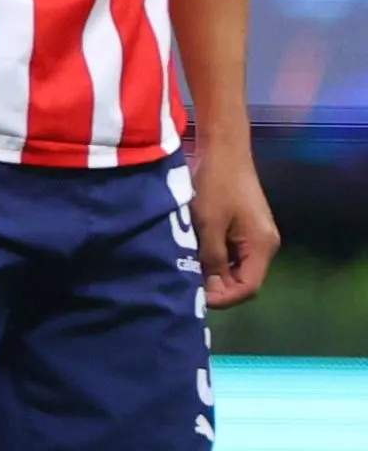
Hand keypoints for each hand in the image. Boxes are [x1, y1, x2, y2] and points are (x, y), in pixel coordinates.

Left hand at [192, 143, 280, 309]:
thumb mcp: (209, 224)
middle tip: (186, 288)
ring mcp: (255, 237)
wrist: (224, 152)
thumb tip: (210, 288)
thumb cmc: (216, 186)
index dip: (224, 298)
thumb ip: (212, 258)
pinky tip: (194, 259)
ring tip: (187, 275)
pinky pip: (232, 254)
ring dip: (214, 275)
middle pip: (243, 280)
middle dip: (217, 288)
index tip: (196, 299)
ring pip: (236, 268)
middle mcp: (264, 245)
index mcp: (262, 246)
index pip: (248, 287)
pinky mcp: (244, 229)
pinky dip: (215, 261)